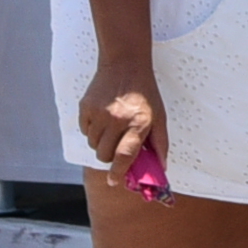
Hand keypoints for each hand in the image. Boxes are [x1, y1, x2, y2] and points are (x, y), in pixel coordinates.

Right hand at [78, 59, 164, 189]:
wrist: (125, 65)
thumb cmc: (145, 94)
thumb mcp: (159, 116)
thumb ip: (160, 143)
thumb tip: (161, 168)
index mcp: (138, 123)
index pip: (124, 155)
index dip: (118, 172)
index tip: (114, 182)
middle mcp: (117, 120)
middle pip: (105, 155)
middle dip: (111, 156)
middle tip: (118, 145)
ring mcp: (99, 114)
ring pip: (93, 145)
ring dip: (102, 143)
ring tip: (113, 127)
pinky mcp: (85, 108)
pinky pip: (85, 131)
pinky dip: (92, 131)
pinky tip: (103, 118)